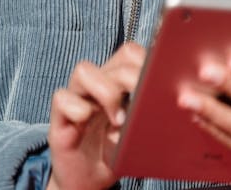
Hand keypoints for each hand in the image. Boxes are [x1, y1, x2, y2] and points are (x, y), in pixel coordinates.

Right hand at [47, 42, 145, 189]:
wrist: (92, 182)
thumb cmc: (120, 152)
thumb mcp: (141, 132)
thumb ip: (151, 113)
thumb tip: (170, 102)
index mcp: (120, 81)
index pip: (132, 53)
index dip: (144, 62)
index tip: (156, 85)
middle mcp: (99, 83)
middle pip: (115, 58)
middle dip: (131, 78)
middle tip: (140, 106)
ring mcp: (78, 97)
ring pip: (84, 70)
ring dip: (105, 91)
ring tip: (117, 120)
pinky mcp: (60, 117)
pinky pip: (61, 98)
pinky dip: (76, 108)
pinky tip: (85, 123)